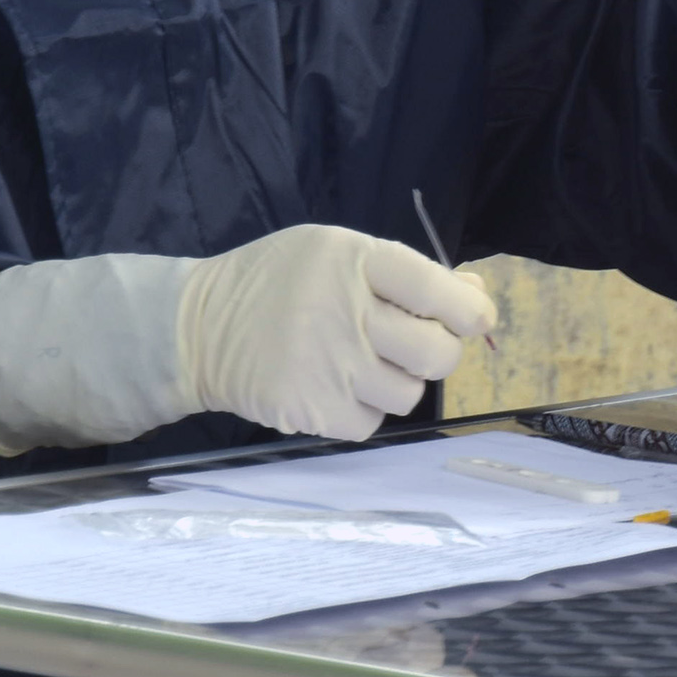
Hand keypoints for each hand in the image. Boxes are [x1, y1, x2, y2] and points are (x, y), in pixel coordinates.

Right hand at [177, 224, 499, 441]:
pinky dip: (362, 409)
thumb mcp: (338, 255)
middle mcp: (345, 312)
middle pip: (438, 353)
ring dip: (396, 382)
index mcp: (355, 261)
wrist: (199, 328)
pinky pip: (372, 421)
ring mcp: (329, 367)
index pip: (440, 292)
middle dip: (437, 352)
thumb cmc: (281, 283)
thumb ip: (408, 274)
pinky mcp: (313, 410)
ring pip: (410, 394)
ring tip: (361, 362)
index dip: (470, 312)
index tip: (473, 319)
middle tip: (411, 344)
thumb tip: (476, 295)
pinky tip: (333, 385)